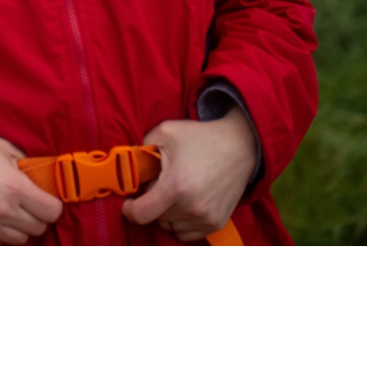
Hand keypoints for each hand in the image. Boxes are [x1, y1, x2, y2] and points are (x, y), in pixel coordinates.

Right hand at [0, 133, 63, 244]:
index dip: (53, 204)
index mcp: (15, 187)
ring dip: (22, 226)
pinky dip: (4, 233)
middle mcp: (4, 211)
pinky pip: (0, 242)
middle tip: (30, 202)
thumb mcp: (4, 148)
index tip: (47, 198)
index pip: (52, 212)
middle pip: (39, 227)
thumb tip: (40, 177)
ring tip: (13, 210)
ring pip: (22, 239)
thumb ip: (26, 164)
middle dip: (38, 215)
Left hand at [120, 107, 256, 241]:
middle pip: (155, 217)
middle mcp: (191, 207)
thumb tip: (126, 167)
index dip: (129, 208)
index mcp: (175, 186)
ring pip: (169, 226)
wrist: (240, 146)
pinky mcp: (216, 223)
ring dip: (166, 212)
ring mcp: (206, 218)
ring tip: (175, 190)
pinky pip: (186, 233)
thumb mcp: (165, 131)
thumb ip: (140, 148)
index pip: (140, 214)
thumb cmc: (200, 138)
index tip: (129, 199)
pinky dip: (181, 221)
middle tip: (158, 183)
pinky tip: (185, 202)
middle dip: (151, 202)